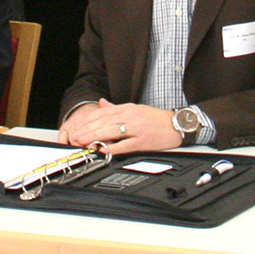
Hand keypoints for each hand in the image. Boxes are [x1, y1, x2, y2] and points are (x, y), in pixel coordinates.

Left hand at [59, 99, 180, 154]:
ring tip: (84, 142)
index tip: (78, 127)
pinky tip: (103, 150)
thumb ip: (117, 108)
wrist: (179, 124)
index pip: (103, 112)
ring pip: (112, 131)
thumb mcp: (136, 109)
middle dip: (88, 130)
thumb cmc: (157, 119)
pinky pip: (125, 145)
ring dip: (95, 137)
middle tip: (76, 136)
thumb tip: (102, 103)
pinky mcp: (144, 141)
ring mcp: (138, 128)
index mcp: (129, 109)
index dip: (88, 120)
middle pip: (105, 122)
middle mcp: (132, 116)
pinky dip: (113, 147)